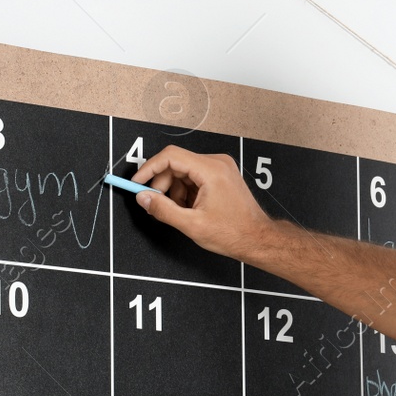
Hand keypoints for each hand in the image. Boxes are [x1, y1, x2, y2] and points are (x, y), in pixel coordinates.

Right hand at [129, 144, 275, 260]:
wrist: (258, 239)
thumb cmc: (234, 233)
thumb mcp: (192, 225)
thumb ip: (163, 209)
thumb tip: (144, 198)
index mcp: (211, 170)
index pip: (170, 156)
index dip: (149, 169)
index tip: (137, 182)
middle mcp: (217, 163)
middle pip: (176, 163)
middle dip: (162, 184)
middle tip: (155, 203)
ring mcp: (220, 168)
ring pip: (184, 171)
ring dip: (174, 191)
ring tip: (179, 211)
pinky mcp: (221, 176)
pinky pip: (194, 177)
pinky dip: (185, 192)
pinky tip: (189, 209)